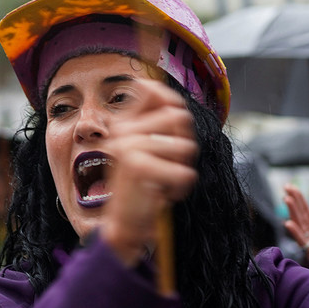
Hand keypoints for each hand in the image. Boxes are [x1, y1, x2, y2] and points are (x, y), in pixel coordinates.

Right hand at [101, 79, 197, 266]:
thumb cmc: (139, 187)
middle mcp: (123, 131)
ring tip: (164, 181)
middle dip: (184, 145)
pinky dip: (180, 188)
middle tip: (171, 164)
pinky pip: (184, 172)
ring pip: (186, 147)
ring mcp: (128, 146)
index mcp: (124, 123)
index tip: (173, 129)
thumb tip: (149, 82)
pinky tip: (164, 194)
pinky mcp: (137, 165)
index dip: (172, 102)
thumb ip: (154, 120)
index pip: (155, 91)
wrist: (122, 225)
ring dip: (182, 170)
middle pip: (180, 118)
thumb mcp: (145, 149)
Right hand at [282, 185, 308, 293]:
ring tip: (287, 199)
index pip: (306, 212)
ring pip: (300, 227)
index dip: (299, 199)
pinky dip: (296, 234)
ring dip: (292, 213)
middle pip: (301, 216)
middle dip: (294, 202)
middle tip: (286, 188)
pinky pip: (303, 243)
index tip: (290, 186)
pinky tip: (289, 223)